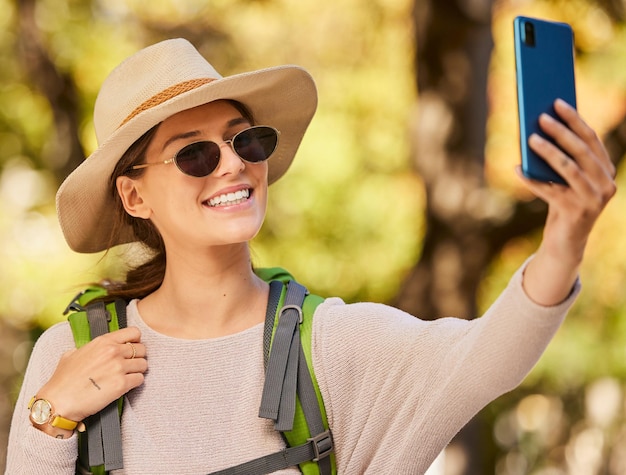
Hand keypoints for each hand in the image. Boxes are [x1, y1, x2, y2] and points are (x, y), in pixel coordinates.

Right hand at [35, 326, 146, 424]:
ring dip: (138, 371)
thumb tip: (93, 350)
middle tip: (130, 365)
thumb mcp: (72, 354)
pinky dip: (135, 383)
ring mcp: (118, 367)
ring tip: (128, 376)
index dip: (135, 340)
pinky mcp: (122, 384)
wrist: (58, 402)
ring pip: (143, 364)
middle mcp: (113, 351)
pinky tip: (125, 385)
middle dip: (137, 357)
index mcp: (103, 342)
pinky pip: (140, 379)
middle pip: (141, 349)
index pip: (133, 332)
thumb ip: (88, 348)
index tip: (132, 347)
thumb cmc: (63, 381)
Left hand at [519, 99, 615, 304]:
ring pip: (568, 168)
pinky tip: (517, 169)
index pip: (591, 139)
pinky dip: (532, 180)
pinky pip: (550, 191)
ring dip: (548, 152)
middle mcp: (606, 183)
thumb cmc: (562, 203)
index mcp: (606, 170)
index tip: (556, 102)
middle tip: (540, 117)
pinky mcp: (576, 213)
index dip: (574, 119)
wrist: (566, 241)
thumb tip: (539, 128)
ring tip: (530, 139)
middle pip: (581, 150)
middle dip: (560, 131)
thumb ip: (562, 158)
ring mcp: (593, 200)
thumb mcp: (565, 180)